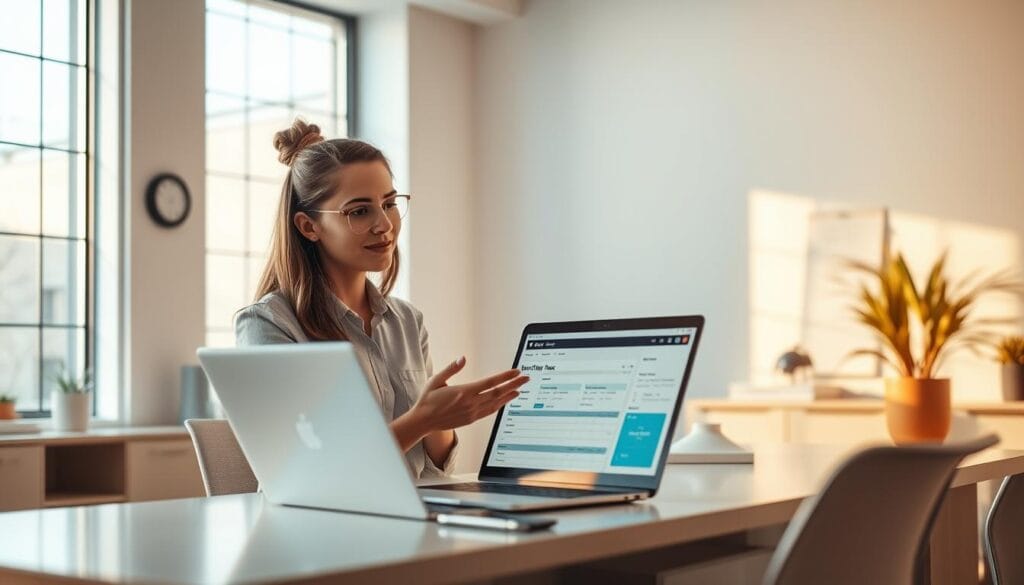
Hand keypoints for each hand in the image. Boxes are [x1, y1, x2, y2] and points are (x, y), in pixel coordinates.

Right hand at [410, 356, 528, 432]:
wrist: (423, 421)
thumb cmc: (428, 400)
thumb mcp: (436, 380)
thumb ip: (451, 369)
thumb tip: (463, 359)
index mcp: (464, 392)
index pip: (490, 383)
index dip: (505, 377)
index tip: (516, 372)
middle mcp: (470, 403)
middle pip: (497, 393)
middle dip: (514, 385)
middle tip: (526, 379)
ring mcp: (472, 413)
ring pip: (496, 404)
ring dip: (509, 396)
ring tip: (519, 390)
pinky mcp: (471, 419)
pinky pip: (489, 412)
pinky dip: (499, 406)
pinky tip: (504, 401)